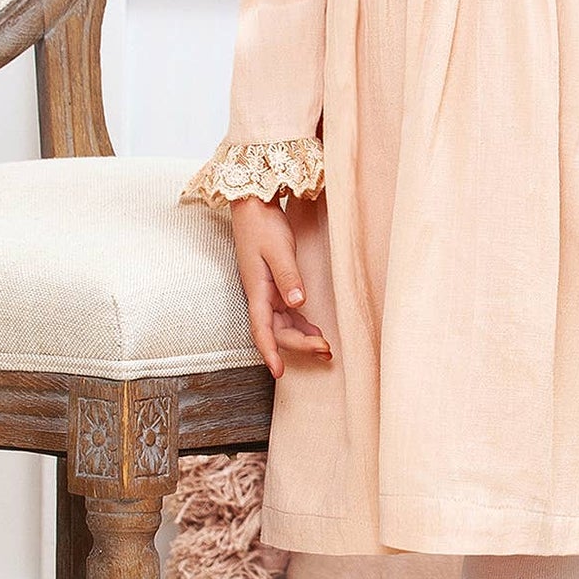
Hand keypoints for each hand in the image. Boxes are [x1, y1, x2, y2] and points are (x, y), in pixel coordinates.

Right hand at [228, 196, 332, 378]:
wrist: (253, 205)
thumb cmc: (262, 226)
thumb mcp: (278, 250)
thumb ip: (288, 277)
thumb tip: (298, 303)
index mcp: (256, 290)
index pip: (262, 329)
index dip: (269, 352)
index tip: (278, 372)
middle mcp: (260, 295)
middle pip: (276, 331)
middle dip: (298, 345)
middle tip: (325, 350)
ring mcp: (267, 292)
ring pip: (282, 324)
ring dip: (301, 337)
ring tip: (325, 348)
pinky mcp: (274, 285)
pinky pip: (287, 313)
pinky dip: (301, 324)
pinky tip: (316, 331)